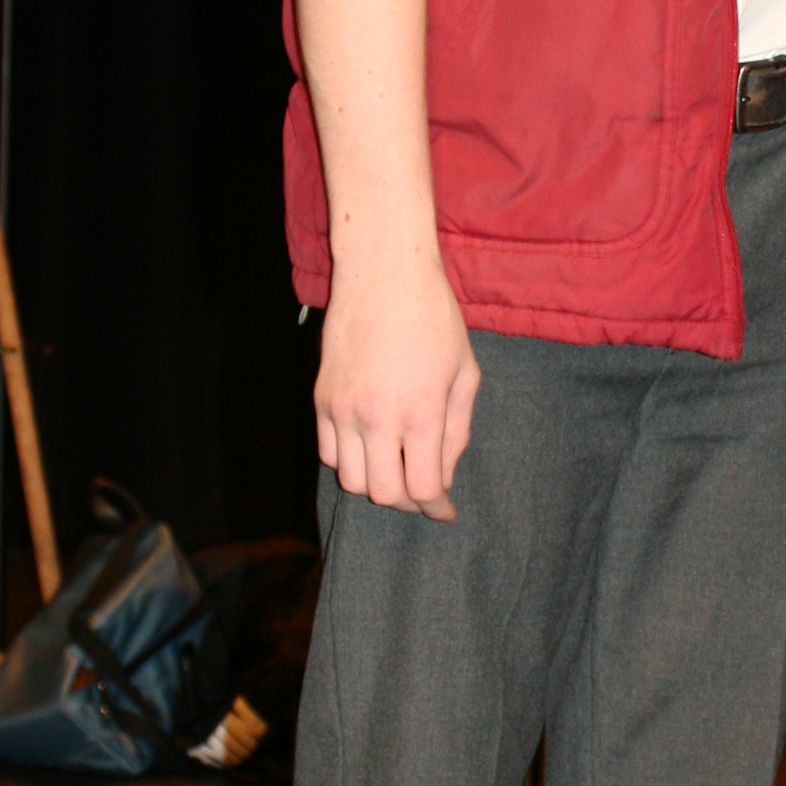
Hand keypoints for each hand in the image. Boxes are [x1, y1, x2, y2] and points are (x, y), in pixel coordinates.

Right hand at [314, 257, 479, 517]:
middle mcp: (378, 417)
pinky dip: (349, 462)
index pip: (423, 489)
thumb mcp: (463, 374)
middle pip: (384, 493)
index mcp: (420, 413)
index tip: (445, 510)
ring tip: (395, 469)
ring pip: (351, 480)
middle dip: (408, 501)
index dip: (437, 508)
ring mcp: (344, 409)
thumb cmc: (434, 320)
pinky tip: (369, 449)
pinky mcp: (321, 399)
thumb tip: (444, 475)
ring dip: (375, 484)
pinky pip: (328, 454)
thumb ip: (456, 432)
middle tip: (422, 490)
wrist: (384, 275)